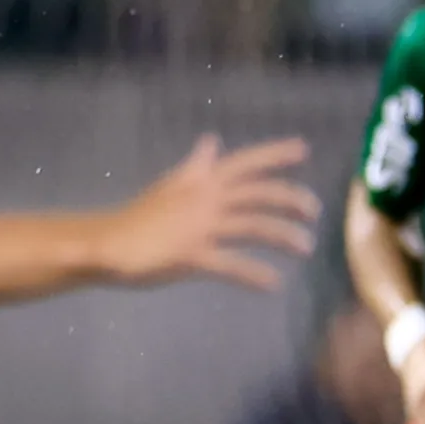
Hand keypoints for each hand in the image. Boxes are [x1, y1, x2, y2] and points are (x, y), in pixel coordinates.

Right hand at [97, 136, 319, 288]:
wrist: (110, 242)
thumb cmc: (143, 215)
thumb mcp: (173, 183)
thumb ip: (197, 165)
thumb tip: (211, 140)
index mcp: (200, 180)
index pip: (244, 161)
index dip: (274, 154)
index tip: (304, 148)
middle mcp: (205, 199)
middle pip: (260, 193)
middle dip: (291, 199)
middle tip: (314, 210)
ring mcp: (200, 227)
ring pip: (255, 226)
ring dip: (285, 236)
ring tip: (306, 247)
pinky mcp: (192, 256)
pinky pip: (232, 265)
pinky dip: (255, 274)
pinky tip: (272, 283)